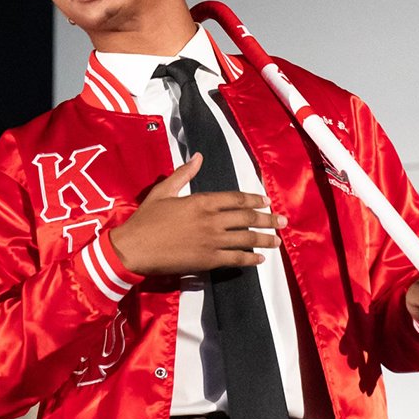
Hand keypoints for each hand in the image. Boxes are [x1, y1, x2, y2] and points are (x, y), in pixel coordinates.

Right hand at [108, 154, 285, 277]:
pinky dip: (250, 258)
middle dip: (268, 219)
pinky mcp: (208, 260)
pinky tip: (260, 258)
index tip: (266, 202)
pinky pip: (236, 259)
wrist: (134, 248)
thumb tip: (199, 157)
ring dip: (265, 239)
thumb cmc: (146, 218)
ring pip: (246, 239)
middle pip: (247, 218)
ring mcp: (212, 241)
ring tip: (278, 241)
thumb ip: (184, 174)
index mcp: (202, 201)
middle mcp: (212, 220)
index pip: (236, 199)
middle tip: (283, 221)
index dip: (254, 200)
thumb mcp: (163, 191)